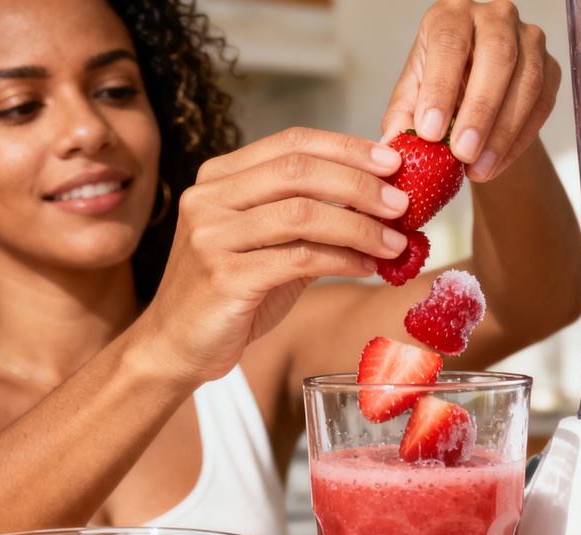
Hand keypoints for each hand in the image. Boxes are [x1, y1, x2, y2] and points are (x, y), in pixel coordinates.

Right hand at [141, 128, 408, 383]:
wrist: (178, 346)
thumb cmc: (231, 295)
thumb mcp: (270, 245)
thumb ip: (312, 218)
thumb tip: (379, 198)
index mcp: (218, 178)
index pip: (290, 142)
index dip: (346, 147)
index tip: (391, 161)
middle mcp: (209, 199)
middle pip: (298, 171)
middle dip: (359, 183)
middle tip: (402, 202)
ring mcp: (212, 237)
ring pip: (302, 213)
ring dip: (359, 226)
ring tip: (394, 242)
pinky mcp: (224, 278)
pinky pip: (298, 258)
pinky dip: (341, 259)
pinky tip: (366, 267)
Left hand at [382, 0, 560, 182]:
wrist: (474, 93)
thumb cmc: (440, 86)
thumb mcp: (412, 98)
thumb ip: (402, 120)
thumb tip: (391, 147)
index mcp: (451, 16)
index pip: (450, 42)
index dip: (440, 88)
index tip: (430, 132)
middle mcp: (494, 18)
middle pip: (498, 55)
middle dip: (480, 110)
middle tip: (462, 153)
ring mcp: (529, 39)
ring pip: (527, 80)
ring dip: (503, 131)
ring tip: (478, 168)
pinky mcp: (551, 67)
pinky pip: (544, 103)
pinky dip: (520, 139)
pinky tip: (496, 163)